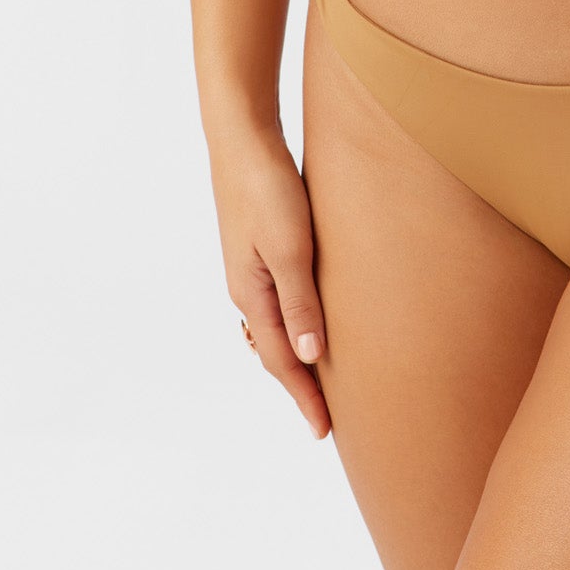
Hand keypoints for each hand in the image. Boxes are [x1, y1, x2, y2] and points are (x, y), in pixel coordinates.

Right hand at [207, 124, 331, 438]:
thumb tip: (308, 357)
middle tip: (327, 418)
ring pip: (274, 326)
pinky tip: (306, 319)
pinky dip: (292, 323)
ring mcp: (250, 267)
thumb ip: (299, 301)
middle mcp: (246, 288)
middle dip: (299, 386)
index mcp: (252, 294)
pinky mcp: (259, 246)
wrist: (243, 136)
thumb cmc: (269, 188)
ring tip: (319, 379)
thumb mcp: (290, 247)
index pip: (280, 361)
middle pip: (274, 350)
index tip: (326, 432)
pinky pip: (276, 300)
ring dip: (295, 355)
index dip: (304, 396)